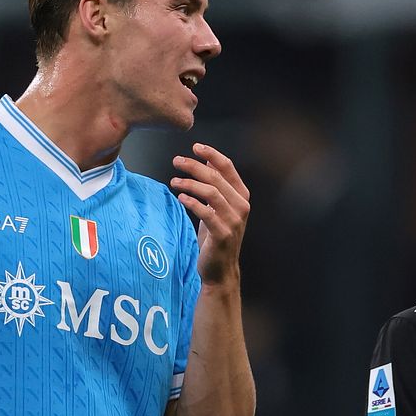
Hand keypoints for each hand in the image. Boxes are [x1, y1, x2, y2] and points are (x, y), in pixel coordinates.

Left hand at [171, 143, 250, 285]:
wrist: (220, 269)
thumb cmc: (217, 235)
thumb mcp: (218, 207)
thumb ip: (218, 186)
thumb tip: (209, 162)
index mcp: (241, 196)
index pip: (228, 167)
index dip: (212, 154)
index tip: (195, 147)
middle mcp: (241, 206)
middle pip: (216, 178)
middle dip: (194, 166)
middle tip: (176, 161)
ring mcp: (234, 220)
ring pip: (212, 192)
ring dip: (190, 183)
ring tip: (174, 181)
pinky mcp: (223, 233)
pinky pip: (206, 212)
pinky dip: (192, 202)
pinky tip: (180, 198)